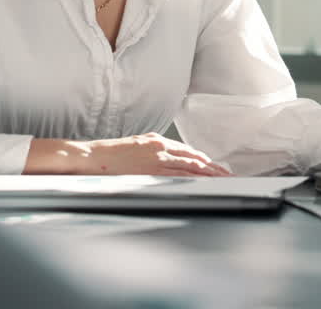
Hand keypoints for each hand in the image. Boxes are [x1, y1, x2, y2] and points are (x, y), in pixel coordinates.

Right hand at [73, 133, 232, 175]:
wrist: (92, 157)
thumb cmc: (110, 155)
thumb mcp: (135, 147)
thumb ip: (152, 152)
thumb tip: (166, 162)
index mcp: (156, 140)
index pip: (187, 151)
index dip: (203, 160)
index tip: (214, 166)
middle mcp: (160, 146)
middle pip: (193, 157)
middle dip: (212, 167)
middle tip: (227, 174)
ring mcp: (157, 157)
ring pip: (190, 165)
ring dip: (209, 173)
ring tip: (223, 179)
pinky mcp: (151, 168)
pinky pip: (178, 173)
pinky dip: (193, 176)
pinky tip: (204, 180)